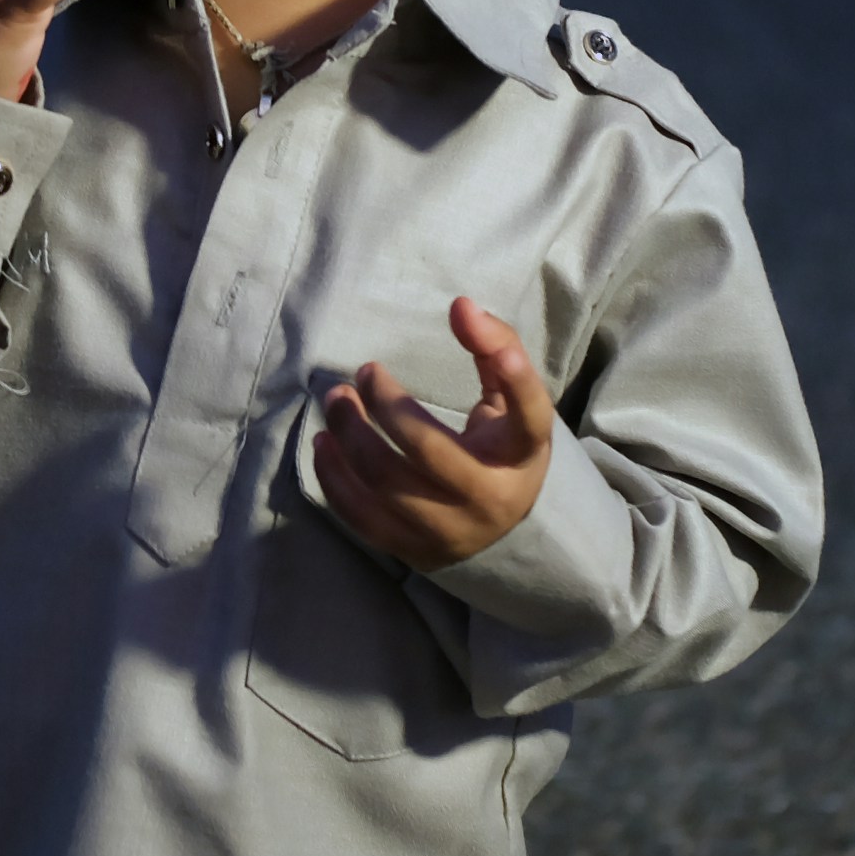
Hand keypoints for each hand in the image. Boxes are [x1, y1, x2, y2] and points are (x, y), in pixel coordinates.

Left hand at [312, 299, 554, 570]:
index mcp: (523, 454)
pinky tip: (324, 444)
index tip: (480, 331)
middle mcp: (490, 496)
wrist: (497, 528)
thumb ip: (496, 350)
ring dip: (350, 435)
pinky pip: (362, 517)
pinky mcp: (413, 550)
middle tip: (364, 373)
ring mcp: (449, 529)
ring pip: (386, 483)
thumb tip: (460, 305)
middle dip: (386, 404)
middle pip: (429, 449)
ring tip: (336, 401)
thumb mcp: (511, 404)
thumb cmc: (500, 448)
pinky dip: (334, 478)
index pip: (529, 417)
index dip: (516, 379)